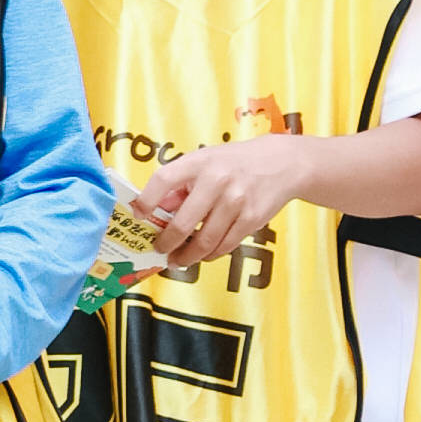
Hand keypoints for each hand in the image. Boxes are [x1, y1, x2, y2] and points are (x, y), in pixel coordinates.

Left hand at [137, 138, 312, 263]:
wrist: (283, 164)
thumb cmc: (234, 163)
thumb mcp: (204, 161)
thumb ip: (180, 184)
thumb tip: (155, 209)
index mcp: (198, 162)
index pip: (163, 180)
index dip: (146, 200)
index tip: (138, 216)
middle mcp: (216, 181)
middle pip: (183, 222)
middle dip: (167, 242)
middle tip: (159, 250)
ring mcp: (236, 201)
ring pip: (205, 241)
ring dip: (187, 256)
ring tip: (178, 260)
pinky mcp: (252, 219)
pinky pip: (225, 245)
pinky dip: (210, 254)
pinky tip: (202, 255)